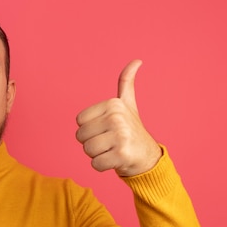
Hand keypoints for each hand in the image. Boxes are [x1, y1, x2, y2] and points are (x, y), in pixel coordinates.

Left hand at [76, 60, 161, 176]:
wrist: (148, 155)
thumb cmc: (132, 129)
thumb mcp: (128, 104)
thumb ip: (126, 83)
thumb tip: (136, 61)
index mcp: (113, 104)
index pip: (79, 122)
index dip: (89, 129)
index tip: (105, 129)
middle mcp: (117, 117)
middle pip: (81, 136)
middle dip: (91, 143)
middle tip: (109, 141)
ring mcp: (120, 136)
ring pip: (87, 150)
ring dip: (96, 154)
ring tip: (111, 149)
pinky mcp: (121, 154)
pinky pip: (95, 164)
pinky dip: (102, 166)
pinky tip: (115, 160)